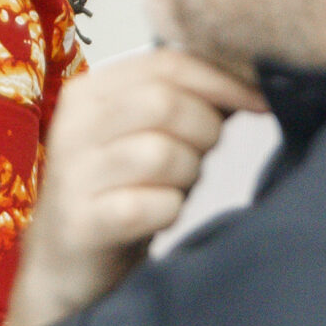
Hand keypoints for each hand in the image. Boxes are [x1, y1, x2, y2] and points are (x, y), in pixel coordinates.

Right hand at [4, 49, 268, 325]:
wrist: (66, 264)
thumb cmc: (120, 192)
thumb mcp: (148, 136)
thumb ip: (188, 102)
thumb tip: (249, 77)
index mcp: (90, 92)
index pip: (165, 62)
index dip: (222, 78)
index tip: (259, 100)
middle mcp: (73, 125)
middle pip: (165, 102)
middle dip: (205, 129)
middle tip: (206, 154)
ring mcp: (73, 174)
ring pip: (162, 152)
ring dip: (188, 174)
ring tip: (176, 187)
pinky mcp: (82, 221)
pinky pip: (153, 204)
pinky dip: (171, 210)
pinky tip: (159, 215)